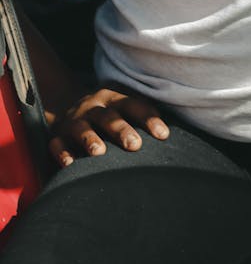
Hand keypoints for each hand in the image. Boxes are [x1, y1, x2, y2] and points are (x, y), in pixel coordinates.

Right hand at [47, 87, 169, 166]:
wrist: (67, 104)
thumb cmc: (110, 113)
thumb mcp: (124, 109)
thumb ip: (145, 119)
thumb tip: (180, 138)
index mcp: (116, 99)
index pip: (135, 105)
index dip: (149, 118)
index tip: (163, 135)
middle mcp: (95, 106)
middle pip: (109, 116)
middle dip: (122, 130)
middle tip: (135, 145)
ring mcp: (75, 120)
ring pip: (82, 127)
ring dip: (90, 139)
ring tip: (99, 153)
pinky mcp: (57, 135)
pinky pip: (57, 143)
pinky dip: (62, 153)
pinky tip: (69, 164)